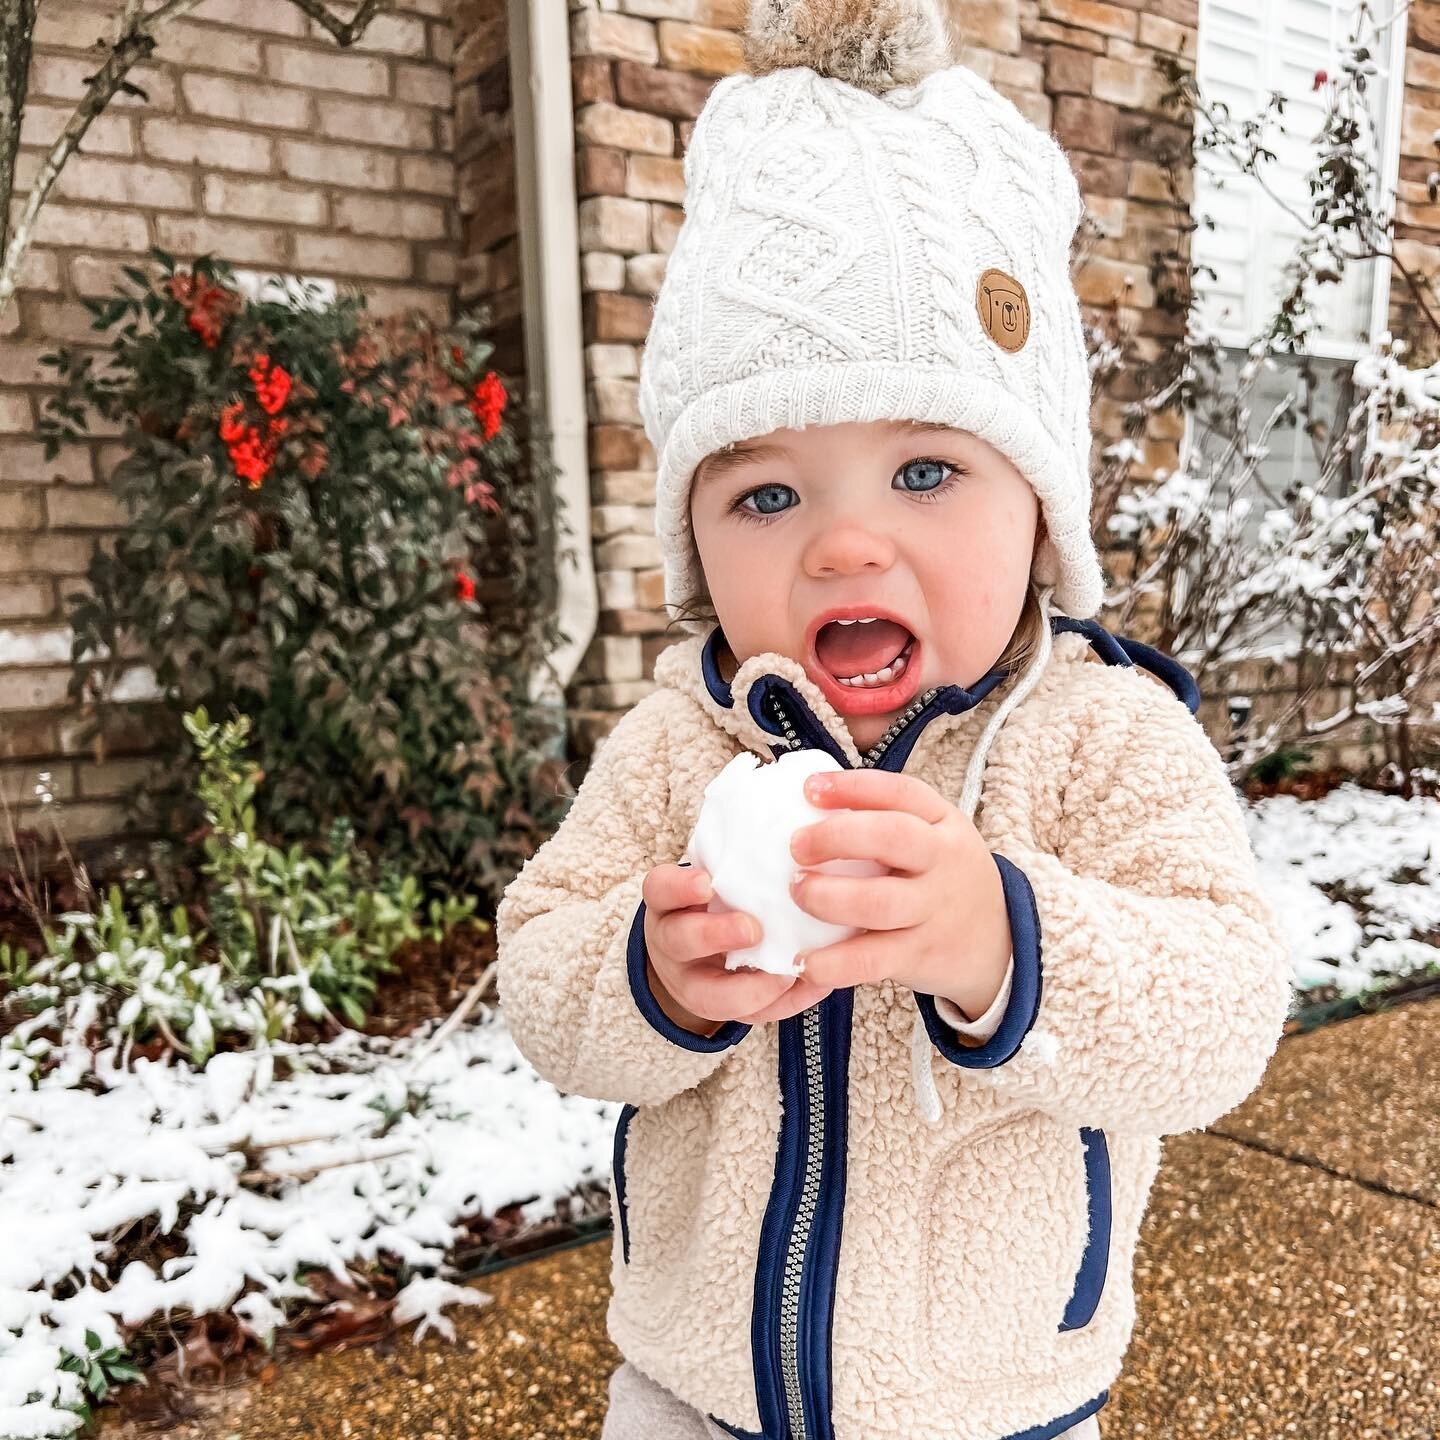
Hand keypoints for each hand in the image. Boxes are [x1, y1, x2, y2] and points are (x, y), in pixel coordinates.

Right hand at [641, 863, 830, 1032]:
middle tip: (752, 928)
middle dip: (715, 935)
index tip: (706, 882)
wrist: (694, 956)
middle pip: (680, 941)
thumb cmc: (717, 900)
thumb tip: (801, 830)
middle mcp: (673, 943)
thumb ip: (740, 862)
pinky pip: (752, 1017)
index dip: (679, 888)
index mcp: (669, 903)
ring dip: (751, 986)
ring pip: (707, 994)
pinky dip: (785, 1004)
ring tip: (787, 973)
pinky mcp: (724, 1013)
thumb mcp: (713, 877)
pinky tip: (816, 986)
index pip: (660, 890)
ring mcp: (691, 983)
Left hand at [785, 769, 1012, 1019]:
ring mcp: (933, 910)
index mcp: (942, 821)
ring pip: (879, 902)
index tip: (809, 789)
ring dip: (828, 897)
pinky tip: (804, 961)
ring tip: (797, 893)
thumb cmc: (943, 877)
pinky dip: (834, 963)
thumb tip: (806, 803)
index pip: (901, 792)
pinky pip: (873, 959)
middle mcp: (943, 861)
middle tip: (796, 847)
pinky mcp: (920, 954)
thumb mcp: (934, 835)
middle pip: (893, 838)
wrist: (997, 941)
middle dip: (835, 838)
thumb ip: (886, 819)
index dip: (853, 787)